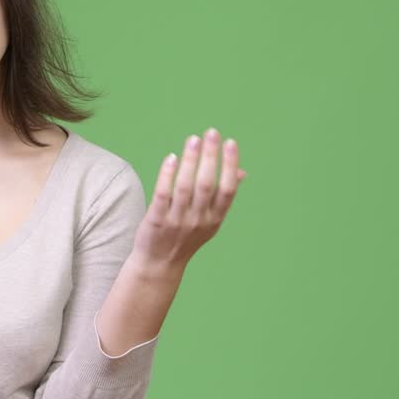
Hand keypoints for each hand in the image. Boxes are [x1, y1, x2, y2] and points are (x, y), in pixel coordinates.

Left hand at [132, 127, 246, 269]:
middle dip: (211, 156)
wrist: (159, 265)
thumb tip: (241, 172)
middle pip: (207, 184)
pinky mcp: (157, 220)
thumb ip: (222, 197)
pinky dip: (168, 175)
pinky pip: (163, 195)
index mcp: (215, 219)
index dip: (230, 165)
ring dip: (190, 160)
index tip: (230, 142)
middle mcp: (199, 220)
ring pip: (186, 186)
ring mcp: (177, 221)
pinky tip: (171, 158)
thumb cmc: (185, 237)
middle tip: (211, 133)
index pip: (227, 189)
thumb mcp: (209, 221)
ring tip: (193, 139)